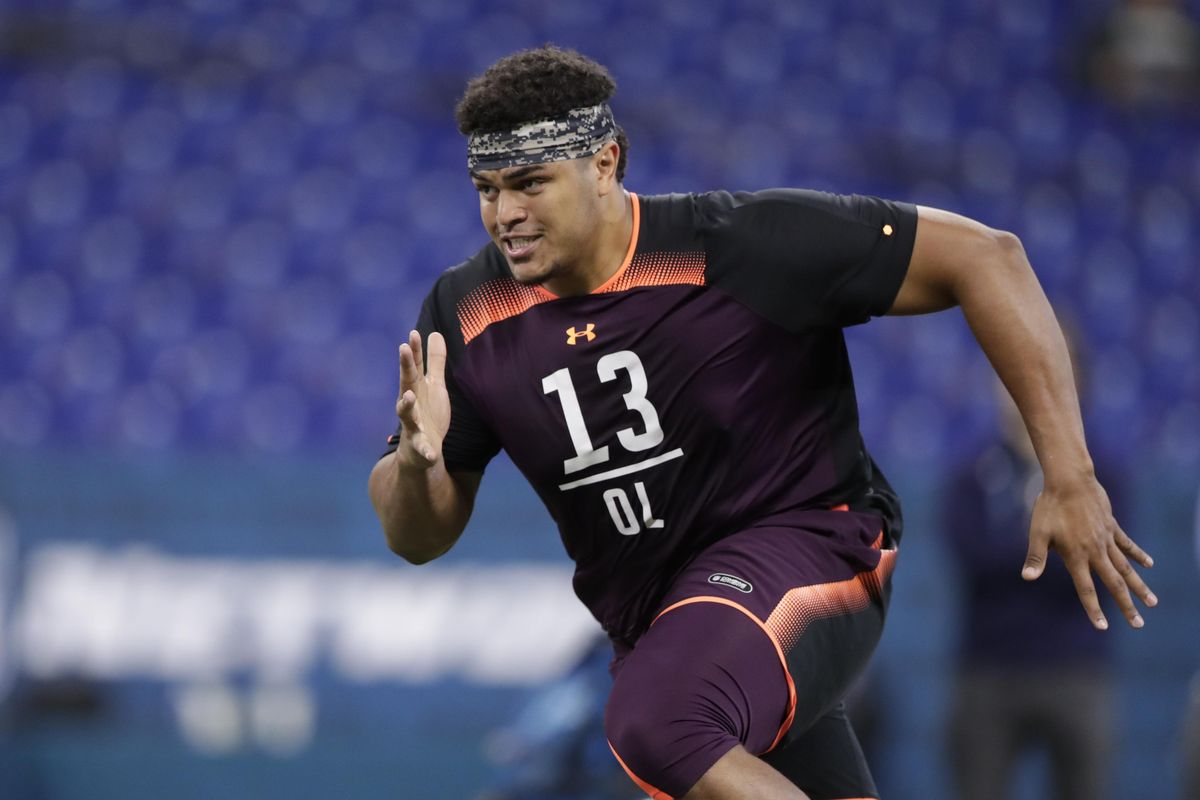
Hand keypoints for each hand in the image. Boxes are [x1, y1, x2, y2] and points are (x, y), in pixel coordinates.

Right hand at [394, 330, 449, 470]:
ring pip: (406, 414)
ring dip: (406, 405)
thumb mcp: (434, 386)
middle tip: (403, 348)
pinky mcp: (419, 446)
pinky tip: (432, 453)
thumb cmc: (427, 413)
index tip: (413, 333)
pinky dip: (426, 450)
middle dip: (405, 366)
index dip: (414, 350)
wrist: (420, 452)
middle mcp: (410, 404)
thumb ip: (435, 362)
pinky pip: (422, 448)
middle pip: (406, 383)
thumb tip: (435, 333)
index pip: (414, 367)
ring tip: (409, 396)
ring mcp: (412, 425)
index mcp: (415, 389)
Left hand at [1022, 475, 1155, 629]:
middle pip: (1114, 584)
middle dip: (1126, 605)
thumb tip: (1027, 577)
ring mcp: (1107, 539)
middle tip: (1139, 624)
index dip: (1093, 609)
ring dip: (1139, 586)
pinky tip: (1149, 565)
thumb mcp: (1037, 533)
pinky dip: (1138, 555)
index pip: (1086, 589)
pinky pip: (1128, 545)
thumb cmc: (1050, 507)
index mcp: (1076, 556)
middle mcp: (1095, 551)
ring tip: (1152, 602)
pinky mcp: (1113, 527)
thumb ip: (1036, 557)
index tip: (1103, 627)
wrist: (1069, 480)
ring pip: (1126, 568)